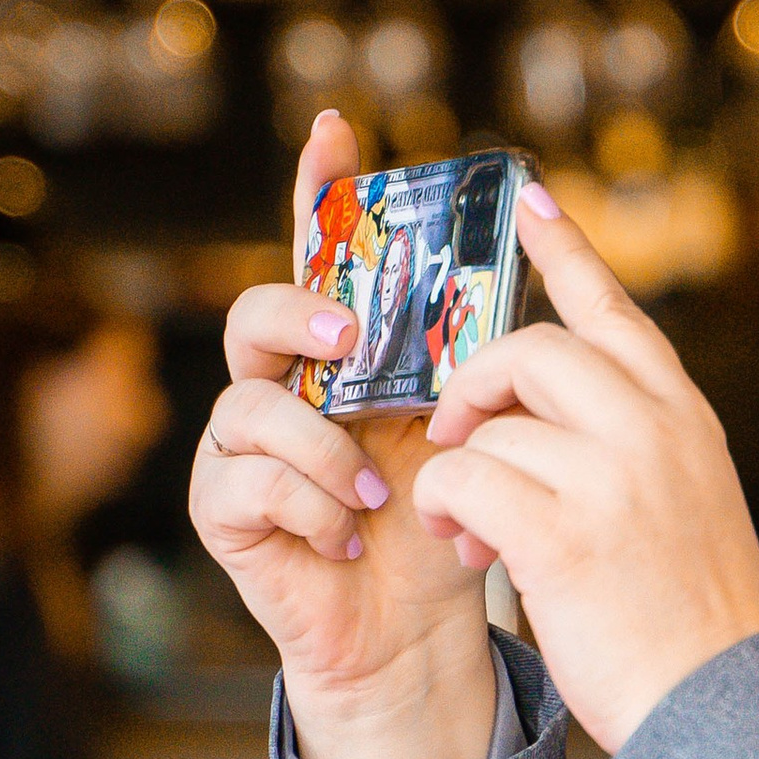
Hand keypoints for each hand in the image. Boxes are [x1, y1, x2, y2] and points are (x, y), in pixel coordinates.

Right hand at [188, 109, 498, 758]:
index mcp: (345, 353)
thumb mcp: (471, 428)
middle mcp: (284, 385)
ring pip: (248, 406)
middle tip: (352, 336)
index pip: (321, 255)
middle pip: (253, 313)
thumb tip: (532, 259)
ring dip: (321, 446)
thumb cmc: (448, 522)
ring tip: (376, 490)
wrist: (419, 631)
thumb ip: (471, 356)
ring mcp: (243, 447)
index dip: (320, 190)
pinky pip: (244, 482)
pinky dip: (308, 508)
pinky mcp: (225, 511)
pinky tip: (349, 536)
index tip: (336, 128)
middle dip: (298, 313)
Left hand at [417, 189, 758, 753]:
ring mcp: (612, 477)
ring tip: (471, 528)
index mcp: (684, 419)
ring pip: (494, 423)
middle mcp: (655, 430)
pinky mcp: (564, 532)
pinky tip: (469, 548)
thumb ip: (634, 448)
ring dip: (462, 471)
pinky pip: (467, 480)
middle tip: (459, 434)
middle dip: (477, 386)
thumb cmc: (691, 622)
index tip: (528, 201)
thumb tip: (546, 424)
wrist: (720, 708)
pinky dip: (450, 511)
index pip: (616, 311)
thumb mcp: (686, 505)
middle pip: (535, 349)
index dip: (566, 252)